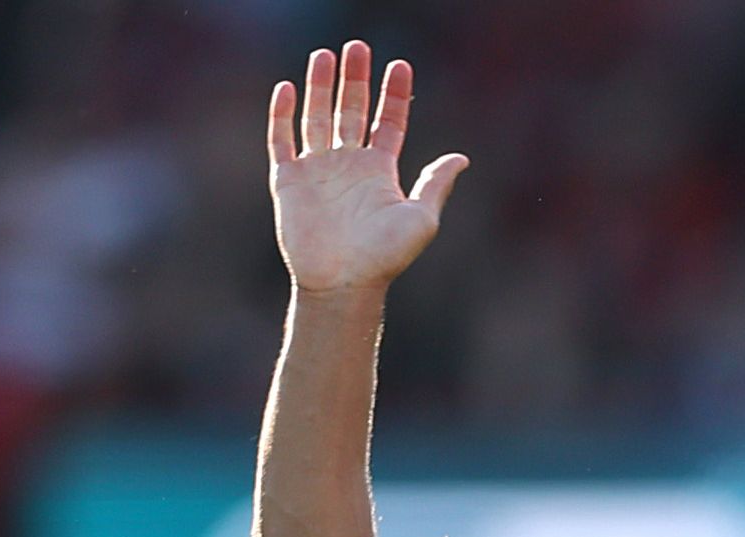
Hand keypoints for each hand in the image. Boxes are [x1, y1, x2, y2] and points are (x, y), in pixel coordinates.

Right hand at [269, 42, 466, 294]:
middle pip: (352, 110)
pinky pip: (282, 139)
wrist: (343, 281)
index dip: (394, 94)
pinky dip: (282, 114)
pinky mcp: (288, 179)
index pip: (389, 122)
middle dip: (355, 78)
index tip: (400, 65)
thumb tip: (462, 158)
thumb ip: (436, 184)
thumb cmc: (385, 257)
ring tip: (325, 55)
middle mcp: (349, 165)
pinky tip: (288, 87)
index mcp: (380, 171)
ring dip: (319, 86)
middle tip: (357, 46)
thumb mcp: (421, 218)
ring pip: (317, 116)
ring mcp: (317, 169)